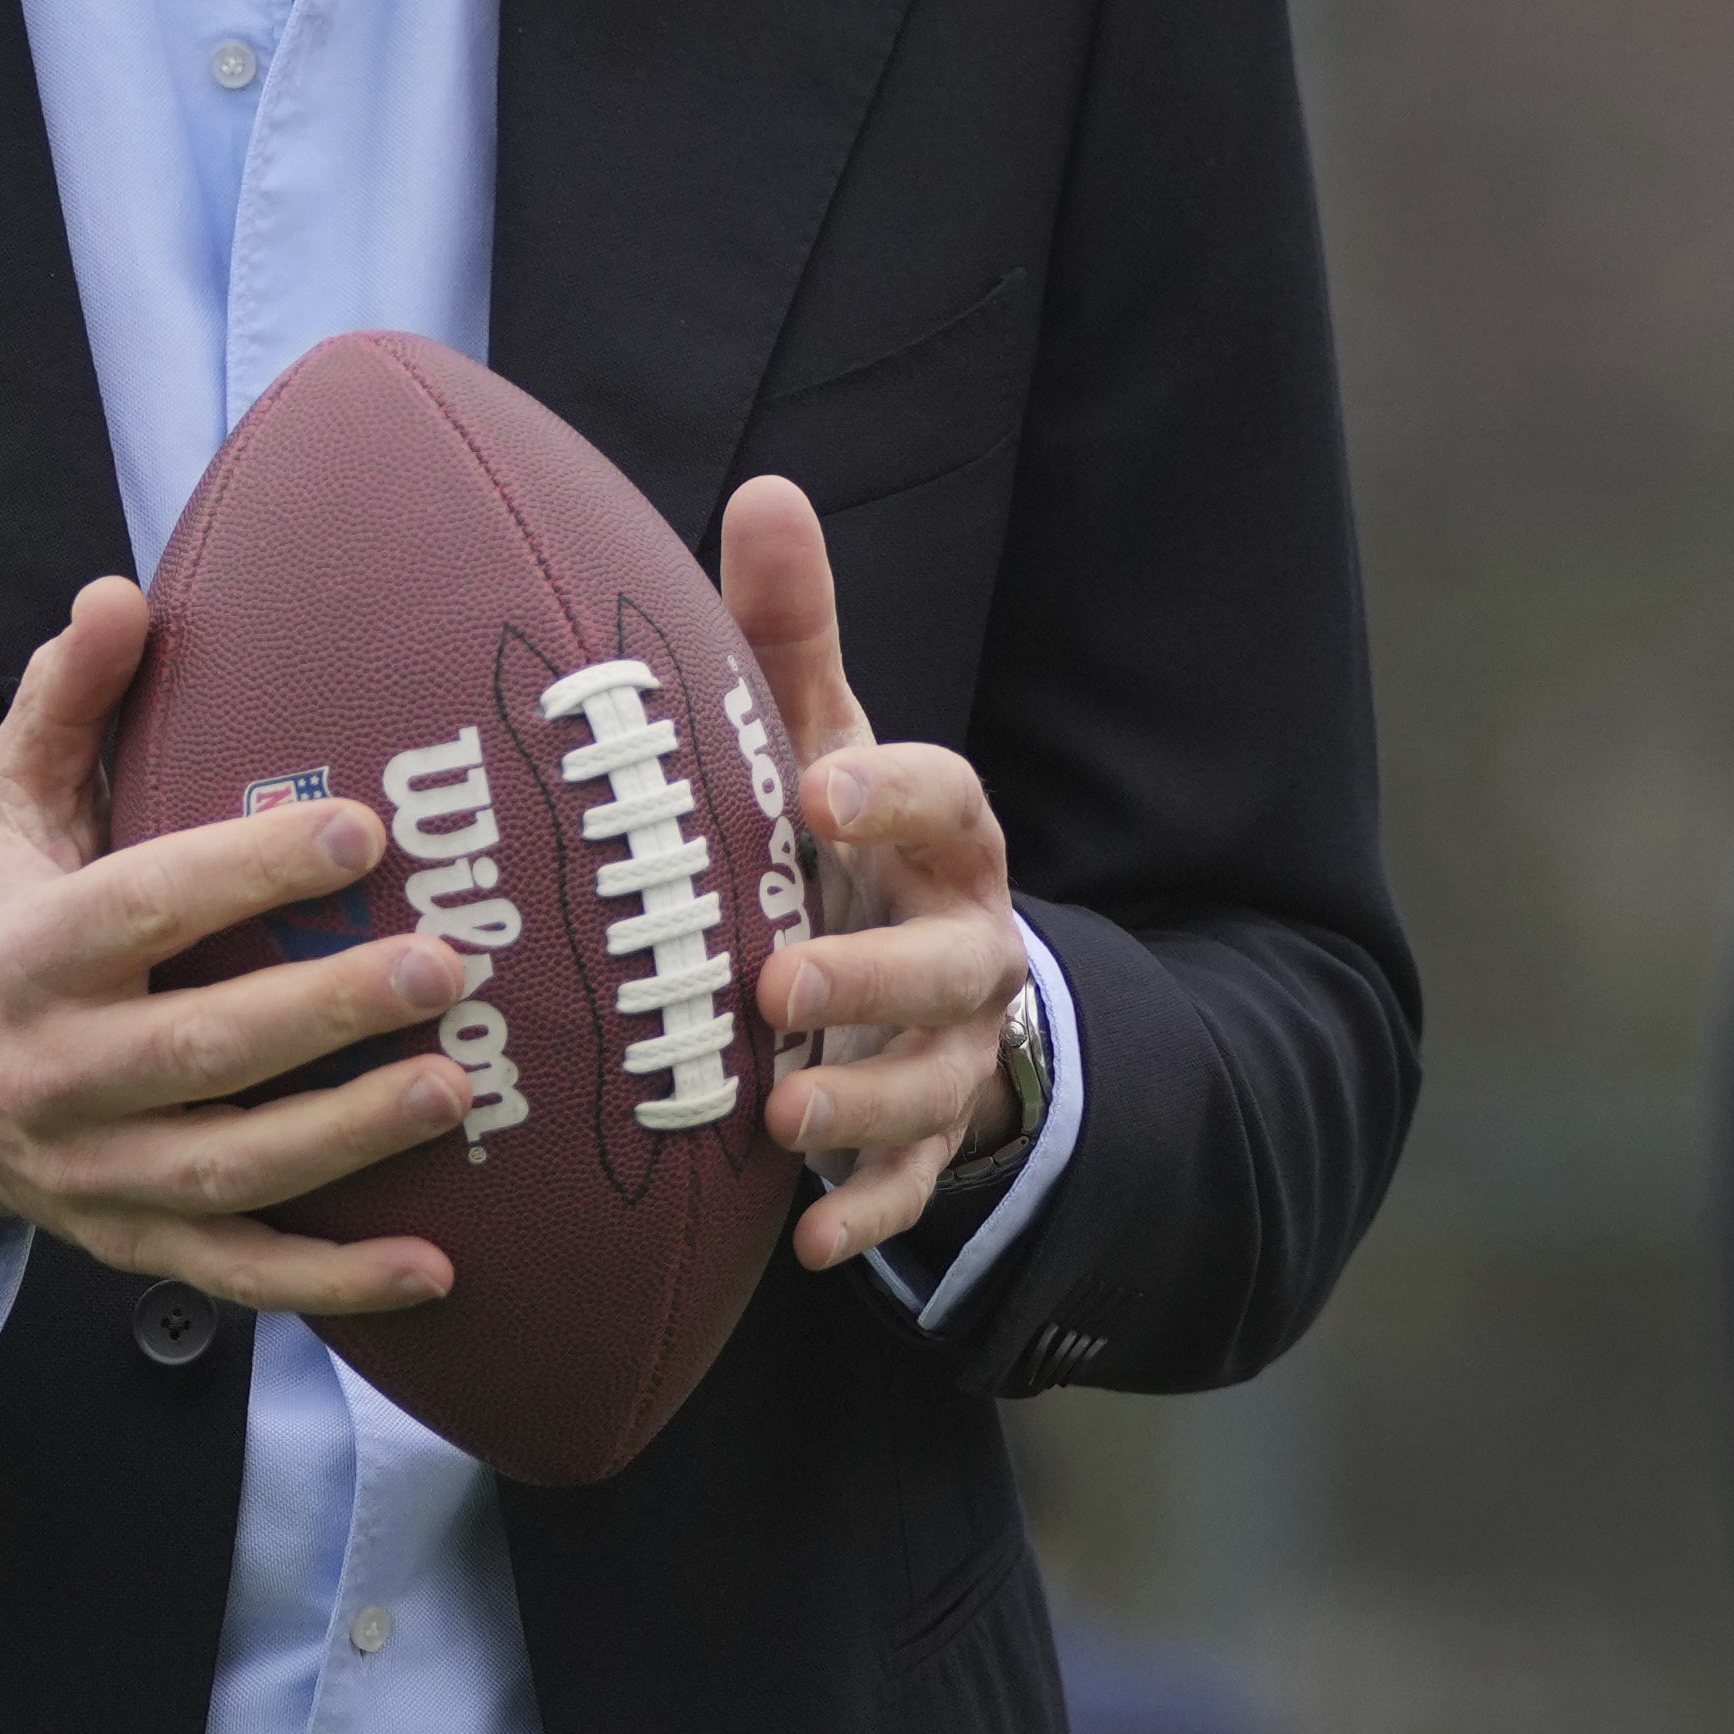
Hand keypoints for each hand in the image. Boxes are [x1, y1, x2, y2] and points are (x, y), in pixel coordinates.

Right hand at [0, 579, 467, 1315]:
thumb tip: (122, 596)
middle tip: (447, 965)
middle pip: (200, 1052)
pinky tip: (436, 1267)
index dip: (246, 873)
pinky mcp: (136, 1245)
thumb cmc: (3, 926)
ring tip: (456, 1092)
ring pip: (230, 1171)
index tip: (361, 829)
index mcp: (33, 951)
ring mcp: (99, 1171)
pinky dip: (334, 1283)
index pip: (143, 907)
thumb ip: (66, 705)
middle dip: (325, 1012)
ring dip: (348, 1140)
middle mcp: (61, 1070)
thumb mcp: (6, 811)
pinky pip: (242, 1275)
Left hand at [720, 474, 1035, 1271]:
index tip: (817, 789)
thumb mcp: (819, 736)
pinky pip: (913, 1187)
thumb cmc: (837, 843)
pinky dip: (866, 1213)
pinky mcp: (925, 1138)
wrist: (901, 979)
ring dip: (863, 1101)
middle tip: (777, 981)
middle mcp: (968, 943)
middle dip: (873, 973)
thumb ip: (792, 632)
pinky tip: (803, 1243)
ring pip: (934, 1081)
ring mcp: (954, 1050)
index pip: (948, 800)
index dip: (893, 794)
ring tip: (780, 1114)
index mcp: (945, 838)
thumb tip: (764, 490)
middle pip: (952, 960)